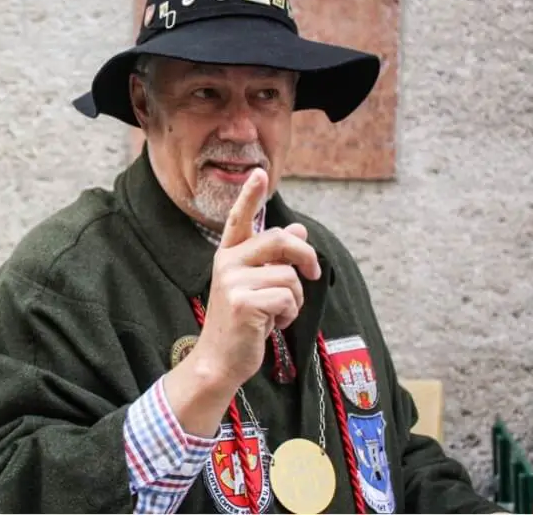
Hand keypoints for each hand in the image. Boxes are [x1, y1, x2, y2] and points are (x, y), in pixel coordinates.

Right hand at [194, 167, 319, 388]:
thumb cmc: (242, 324)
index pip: (240, 219)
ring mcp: (233, 281)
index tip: (259, 173)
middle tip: (311, 274)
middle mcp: (227, 263)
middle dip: (304, 256)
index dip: (251, 196)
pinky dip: (290, 314)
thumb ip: (273, 259)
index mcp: (228, 256)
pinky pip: (287, 297)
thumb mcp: (258, 287)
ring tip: (280, 313)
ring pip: (288, 274)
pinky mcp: (243, 302)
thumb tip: (298, 230)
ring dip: (296, 298)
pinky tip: (275, 324)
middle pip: (277, 239)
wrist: (221, 360)